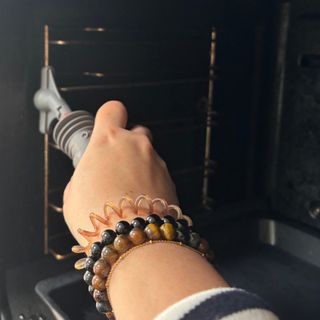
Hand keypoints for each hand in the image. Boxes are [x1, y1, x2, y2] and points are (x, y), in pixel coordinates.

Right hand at [63, 101, 177, 245]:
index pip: (112, 110)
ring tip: (125, 192)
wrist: (136, 239)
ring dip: (138, 167)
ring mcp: (155, 161)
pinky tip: (139, 200)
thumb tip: (88, 178)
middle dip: (126, 145)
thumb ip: (83, 176)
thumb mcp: (74, 194)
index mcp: (108, 141)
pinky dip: (150, 182)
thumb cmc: (102, 218)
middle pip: (135, 132)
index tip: (107, 123)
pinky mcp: (169, 178)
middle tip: (114, 166)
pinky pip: (157, 173)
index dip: (109, 115)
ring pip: (147, 154)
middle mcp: (135, 145)